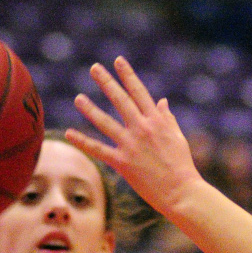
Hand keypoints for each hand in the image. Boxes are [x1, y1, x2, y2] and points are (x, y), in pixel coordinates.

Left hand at [65, 57, 203, 213]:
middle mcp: (142, 128)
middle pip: (120, 100)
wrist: (181, 191)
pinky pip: (98, 149)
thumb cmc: (182, 165)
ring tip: (77, 98)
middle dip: (106, 82)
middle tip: (94, 68)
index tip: (118, 61)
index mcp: (157, 120)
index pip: (139, 91)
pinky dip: (83, 142)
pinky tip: (69, 133)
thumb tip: (161, 101)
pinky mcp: (122, 162)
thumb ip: (167, 118)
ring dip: (90, 109)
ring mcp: (131, 145)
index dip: (127, 75)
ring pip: (105, 122)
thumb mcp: (177, 137)